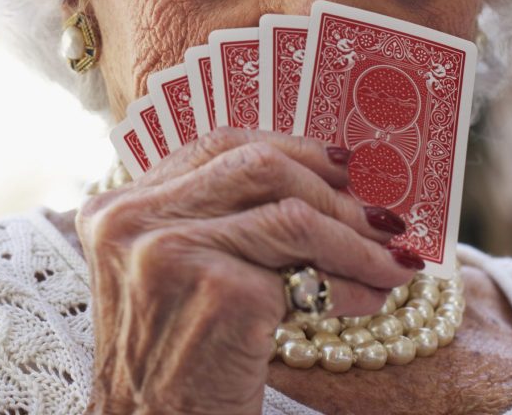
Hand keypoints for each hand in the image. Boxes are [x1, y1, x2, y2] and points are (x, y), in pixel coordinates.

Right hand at [77, 128, 420, 414]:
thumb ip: (218, 224)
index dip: (292, 149)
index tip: (345, 167)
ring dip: (357, 236)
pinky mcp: (217, 290)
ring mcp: (171, 251)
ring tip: (394, 261)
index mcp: (117, 209)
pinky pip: (308, 267)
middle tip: (383, 216)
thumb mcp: (174, 277)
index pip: (217, 146)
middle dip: (334, 188)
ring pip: (292, 211)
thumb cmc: (175, 365)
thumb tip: (328, 183)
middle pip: (258, 164)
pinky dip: (352, 278)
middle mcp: (133, 220)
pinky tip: (370, 297)